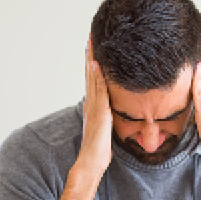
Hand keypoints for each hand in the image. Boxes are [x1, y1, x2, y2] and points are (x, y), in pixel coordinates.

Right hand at [76, 37, 112, 178]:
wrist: (91, 162)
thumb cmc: (99, 151)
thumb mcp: (105, 130)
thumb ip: (106, 119)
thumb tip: (111, 114)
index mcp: (92, 107)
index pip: (92, 80)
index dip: (92, 64)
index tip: (93, 48)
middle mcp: (91, 103)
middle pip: (89, 74)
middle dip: (89, 55)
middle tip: (90, 37)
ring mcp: (93, 107)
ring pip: (91, 78)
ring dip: (91, 59)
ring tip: (91, 42)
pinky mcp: (99, 112)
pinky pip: (98, 90)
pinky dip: (96, 76)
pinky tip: (97, 64)